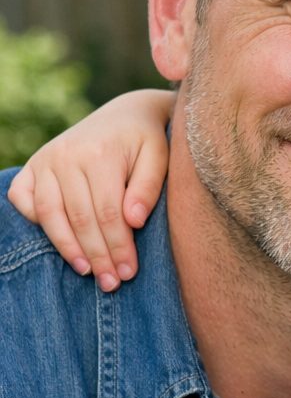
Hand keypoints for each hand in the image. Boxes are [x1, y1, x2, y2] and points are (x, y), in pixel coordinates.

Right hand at [7, 89, 175, 290]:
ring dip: (68, 248)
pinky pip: (23, 199)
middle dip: (97, 255)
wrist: (126, 114)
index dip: (118, 246)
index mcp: (100, 153)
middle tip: (111, 282)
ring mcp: (46, 159)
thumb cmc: (148, 142)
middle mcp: (67, 155)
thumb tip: (133, 221)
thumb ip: (148, 187)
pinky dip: (37, 221)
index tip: (129, 272)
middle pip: (80, 218)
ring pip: (50, 214)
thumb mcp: (160, 158)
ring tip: (87, 272)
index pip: (108, 213)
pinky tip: (60, 242)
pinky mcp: (33, 165)